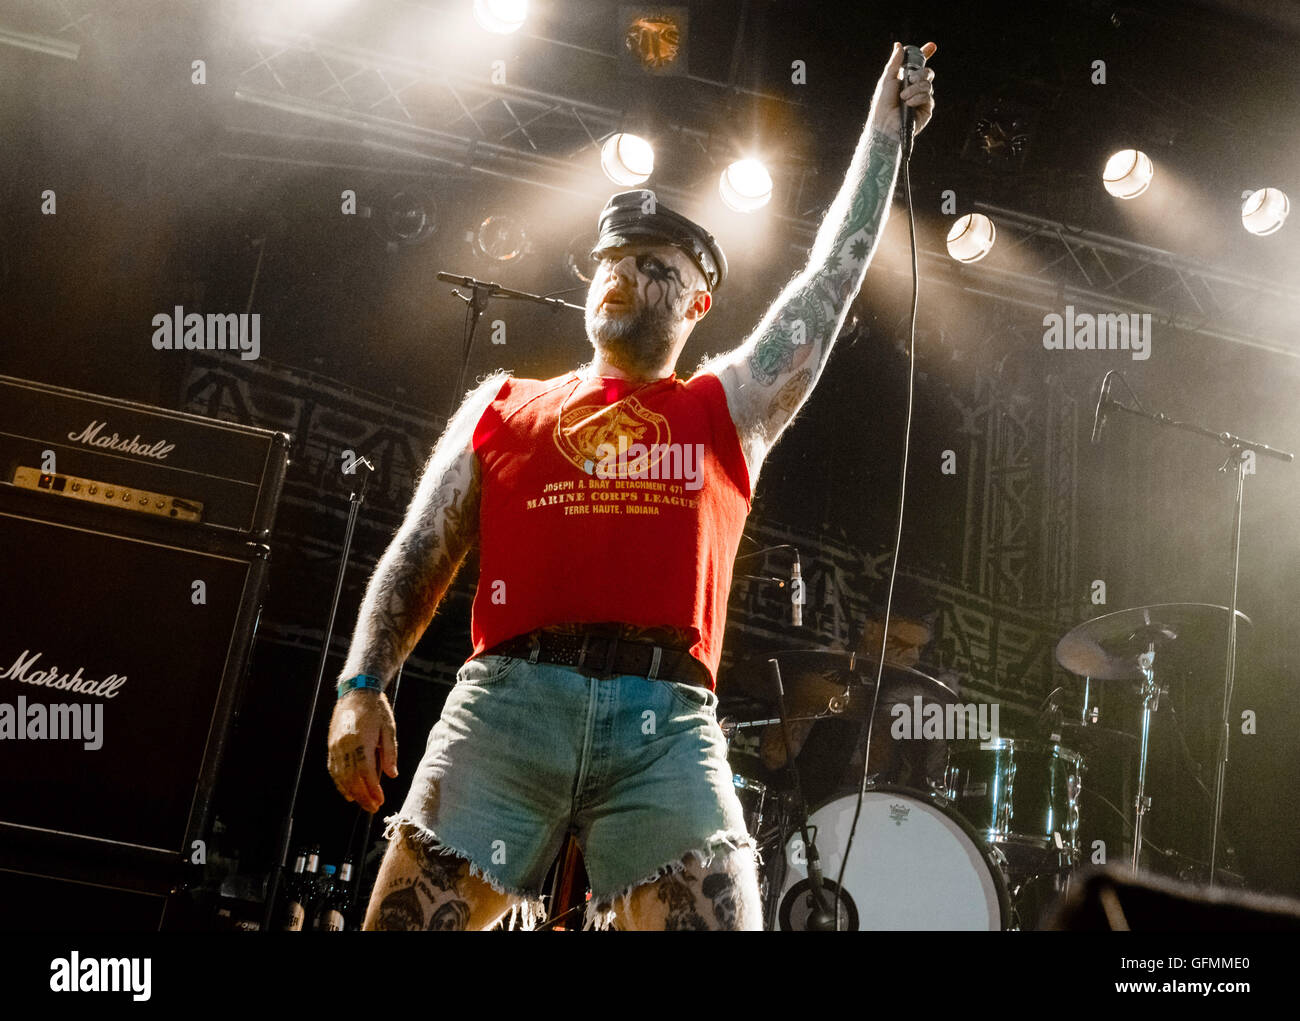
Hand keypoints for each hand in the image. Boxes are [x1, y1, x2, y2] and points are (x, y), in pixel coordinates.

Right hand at [327, 688, 397, 812]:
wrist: (356, 691)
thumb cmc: (376, 710)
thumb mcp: (389, 729)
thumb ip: (390, 753)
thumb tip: (392, 775)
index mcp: (361, 741)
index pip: (365, 773)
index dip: (372, 789)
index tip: (380, 801)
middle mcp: (345, 746)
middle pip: (351, 778)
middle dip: (362, 796)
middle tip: (373, 808)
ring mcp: (335, 746)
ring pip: (340, 776)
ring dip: (351, 792)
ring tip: (362, 803)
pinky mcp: (331, 745)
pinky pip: (333, 769)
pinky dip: (339, 783)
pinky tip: (347, 792)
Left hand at [871, 41, 936, 140]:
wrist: (884, 124)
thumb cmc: (882, 104)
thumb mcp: (887, 79)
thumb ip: (894, 63)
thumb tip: (898, 45)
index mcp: (907, 80)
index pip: (919, 65)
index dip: (926, 54)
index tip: (931, 46)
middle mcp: (916, 88)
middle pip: (928, 72)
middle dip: (920, 73)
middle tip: (910, 79)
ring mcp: (922, 99)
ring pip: (928, 84)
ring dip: (915, 88)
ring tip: (903, 97)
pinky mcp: (926, 109)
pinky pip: (928, 97)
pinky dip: (918, 98)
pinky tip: (909, 104)